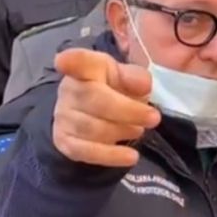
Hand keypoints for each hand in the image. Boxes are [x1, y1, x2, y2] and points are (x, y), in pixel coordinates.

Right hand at [53, 48, 160, 167]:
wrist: (94, 113)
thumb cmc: (114, 89)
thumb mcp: (128, 77)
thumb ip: (136, 78)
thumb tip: (144, 86)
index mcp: (87, 67)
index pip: (78, 61)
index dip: (71, 60)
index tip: (63, 61)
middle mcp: (69, 89)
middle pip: (94, 99)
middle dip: (128, 111)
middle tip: (154, 118)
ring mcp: (63, 116)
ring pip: (92, 128)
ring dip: (122, 131)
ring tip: (138, 130)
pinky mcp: (64, 140)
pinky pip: (86, 151)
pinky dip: (111, 155)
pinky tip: (130, 156)